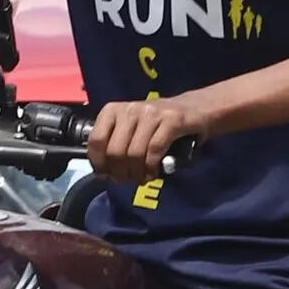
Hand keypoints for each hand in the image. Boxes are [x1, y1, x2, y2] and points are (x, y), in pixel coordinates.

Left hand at [87, 97, 205, 184]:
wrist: (193, 108)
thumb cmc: (156, 123)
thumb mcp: (130, 129)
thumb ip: (115, 145)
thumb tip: (102, 172)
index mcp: (113, 110)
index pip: (96, 140)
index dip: (99, 163)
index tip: (107, 175)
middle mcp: (130, 109)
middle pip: (115, 151)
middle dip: (120, 173)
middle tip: (128, 179)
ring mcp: (151, 113)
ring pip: (134, 153)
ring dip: (137, 173)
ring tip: (142, 178)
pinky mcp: (171, 120)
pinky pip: (154, 150)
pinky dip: (151, 167)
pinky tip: (153, 172)